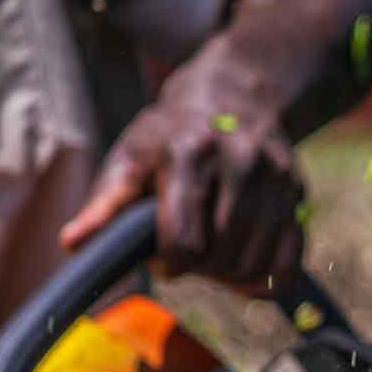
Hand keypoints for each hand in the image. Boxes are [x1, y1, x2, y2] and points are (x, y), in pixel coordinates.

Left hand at [59, 38, 306, 289]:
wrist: (235, 94)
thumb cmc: (169, 133)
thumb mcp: (131, 156)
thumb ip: (104, 203)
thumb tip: (72, 244)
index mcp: (190, 154)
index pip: (185, 240)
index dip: (169, 265)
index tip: (162, 262)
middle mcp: (240, 163)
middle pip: (222, 255)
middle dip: (200, 270)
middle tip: (187, 257)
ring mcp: (276, 177)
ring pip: (256, 262)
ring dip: (230, 276)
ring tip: (212, 258)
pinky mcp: (298, 191)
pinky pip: (292, 258)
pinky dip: (269, 276)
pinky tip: (247, 270)